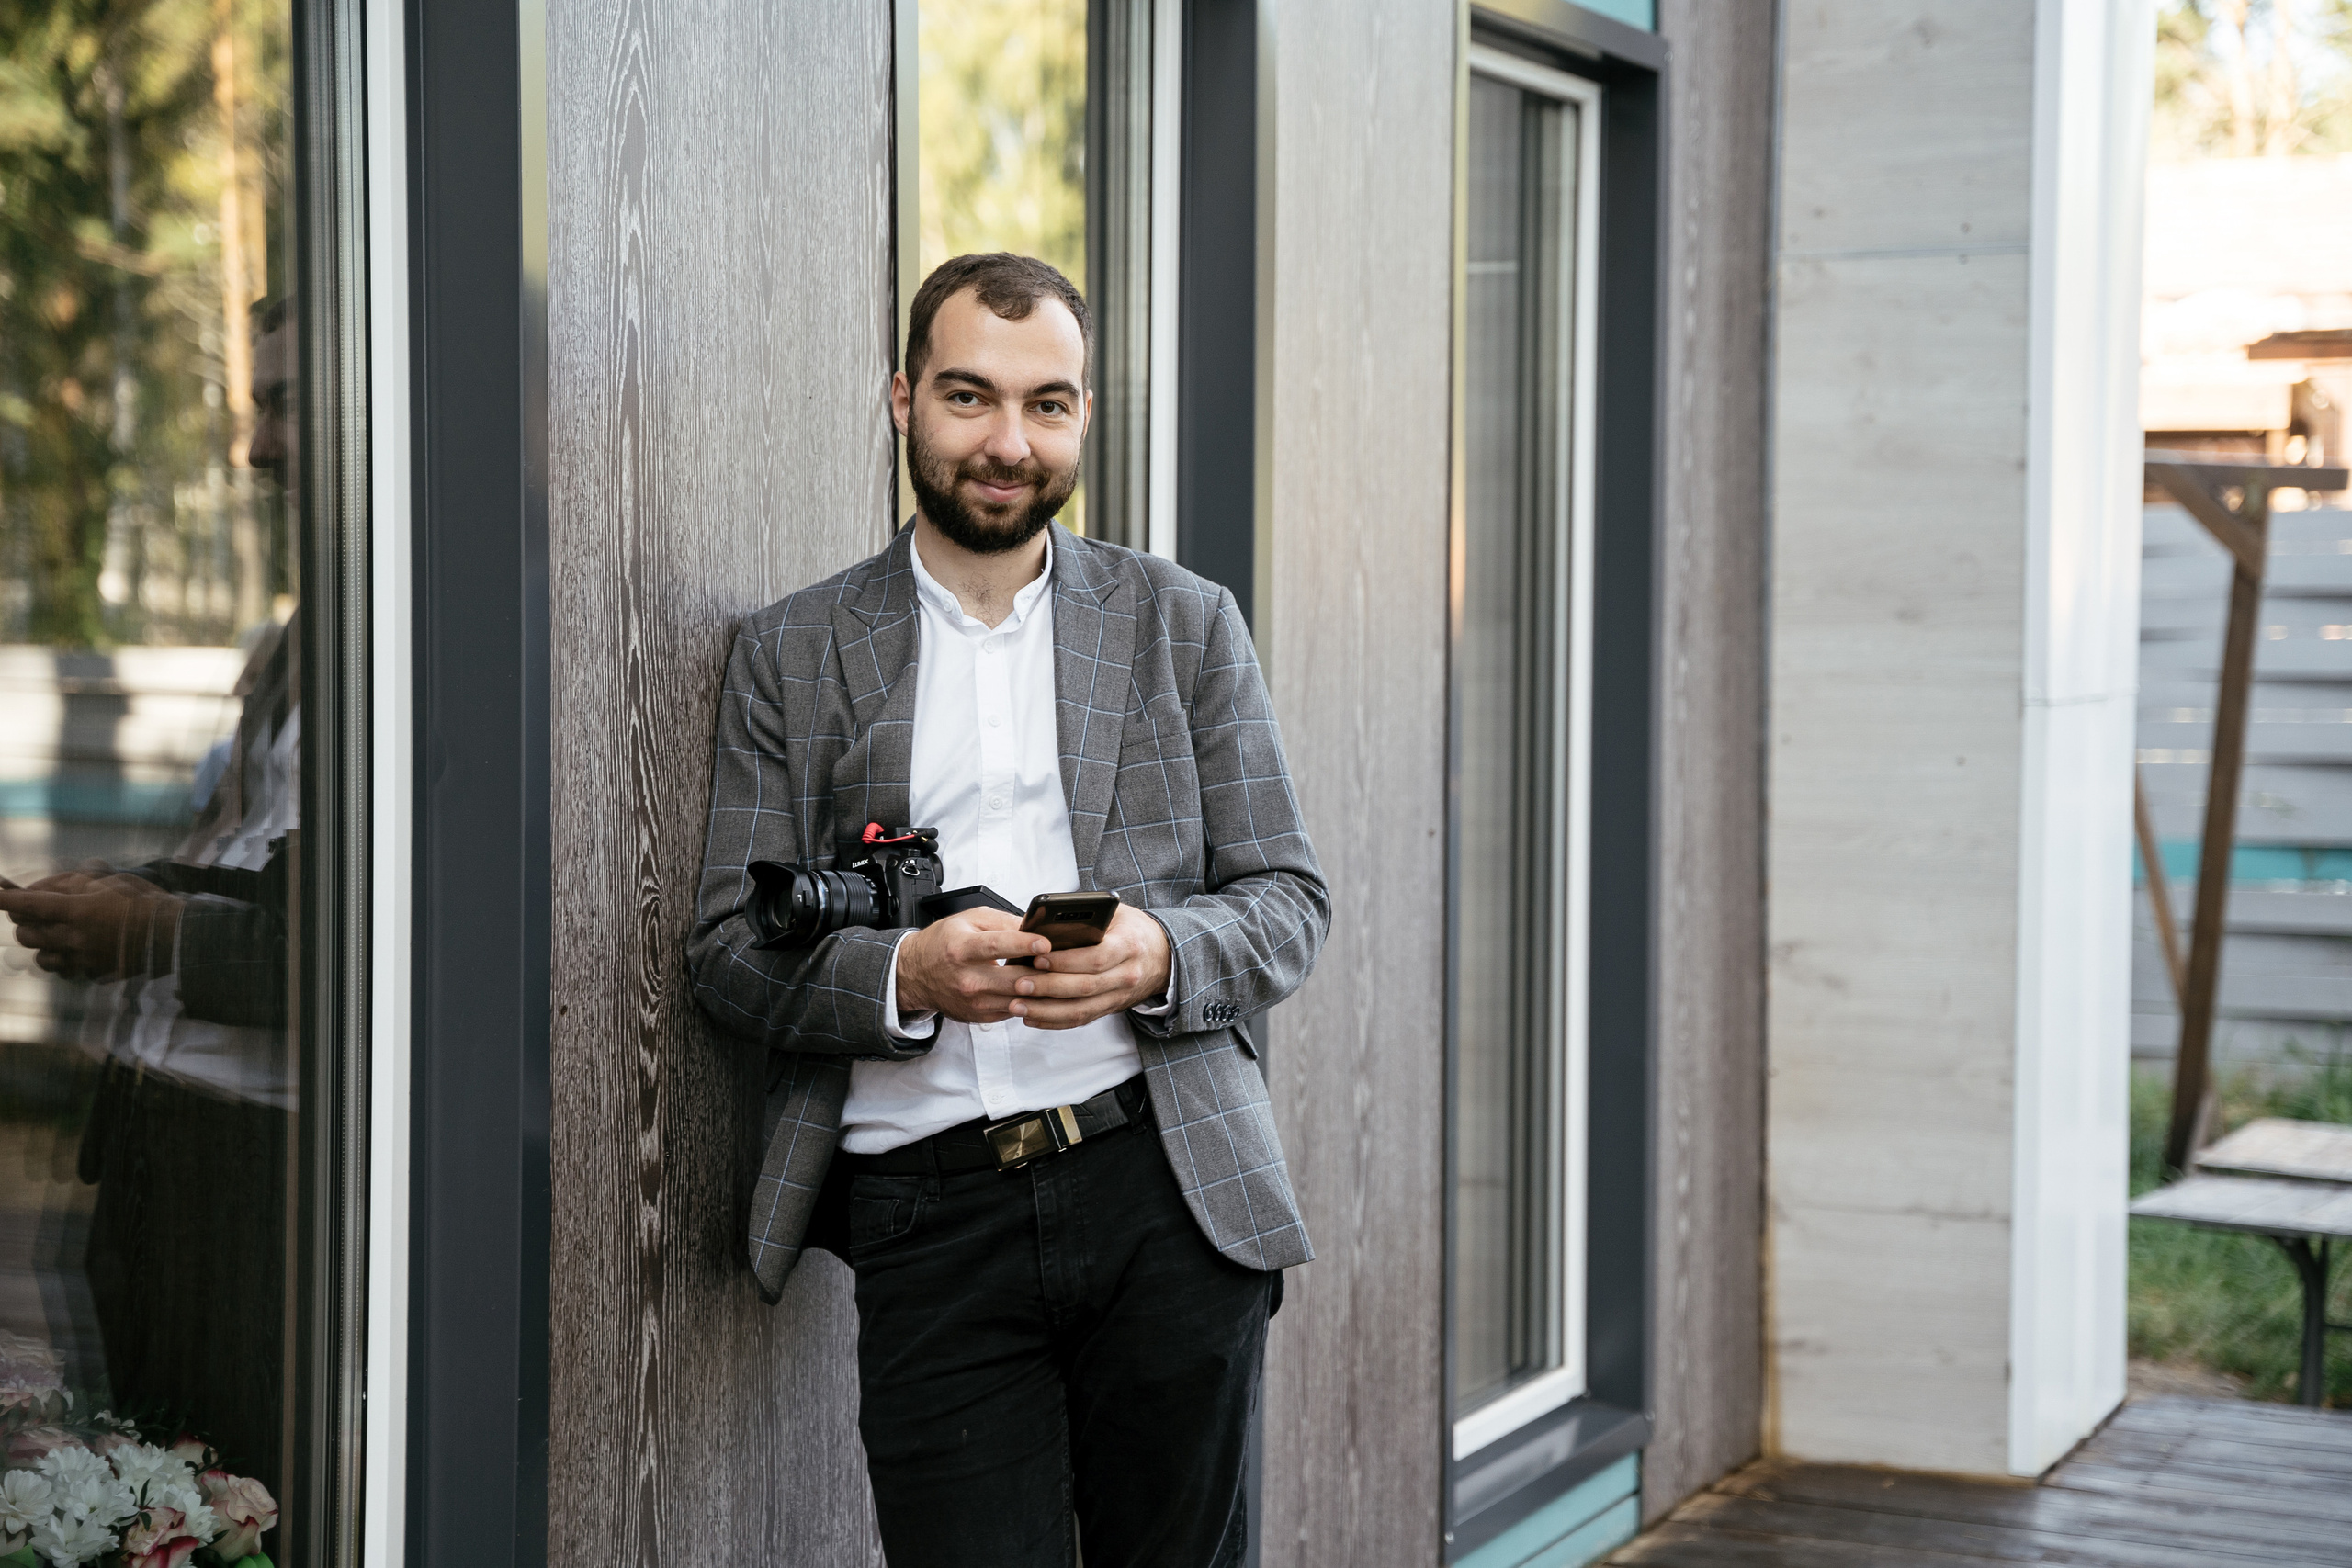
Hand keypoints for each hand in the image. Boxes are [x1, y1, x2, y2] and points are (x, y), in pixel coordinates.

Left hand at [0, 870, 181, 981]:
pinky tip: (75, 952)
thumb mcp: (113, 882)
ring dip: (41, 946)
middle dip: (23, 922)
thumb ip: (75, 885)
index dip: (4, 898)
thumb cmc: (148, 902)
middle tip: (35, 912)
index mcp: (79, 911)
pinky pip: (66, 971)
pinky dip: (63, 961)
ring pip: (41, 958)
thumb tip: (43, 890)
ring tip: (55, 935)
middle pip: (26, 935)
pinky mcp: (94, 974)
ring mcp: (84, 960)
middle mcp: (76, 938)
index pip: (29, 904)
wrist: (178, 938)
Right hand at [894, 908, 1052, 1023]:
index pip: (996, 946)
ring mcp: (975, 1002)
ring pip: (1020, 999)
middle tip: (1066, 962)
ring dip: (1044, 989)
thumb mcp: (970, 919)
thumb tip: (1035, 925)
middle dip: (1045, 972)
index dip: (1023, 944)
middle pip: (1015, 979)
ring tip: (1062, 976)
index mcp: (962, 949)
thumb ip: (1004, 921)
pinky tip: (1045, 990)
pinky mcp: (982, 1015)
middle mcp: (968, 978)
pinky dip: (1033, 1001)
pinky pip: (1016, 1010)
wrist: (915, 974)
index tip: (1045, 943)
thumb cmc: (944, 943)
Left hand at [1003, 903, 1169, 1031]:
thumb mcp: (1116, 914)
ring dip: (1046, 1011)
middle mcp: (1126, 975)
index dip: (1065, 961)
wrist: (1164, 956)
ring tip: (1017, 1005)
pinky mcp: (1110, 1008)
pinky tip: (1031, 1017)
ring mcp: (1119, 996)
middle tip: (1019, 983)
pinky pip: (1081, 1019)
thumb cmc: (1133, 930)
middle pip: (1084, 987)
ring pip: (1081, 1010)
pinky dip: (1054, 1021)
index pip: (1095, 958)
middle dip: (1048, 987)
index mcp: (1128, 946)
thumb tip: (1043, 923)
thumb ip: (1087, 916)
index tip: (1037, 958)